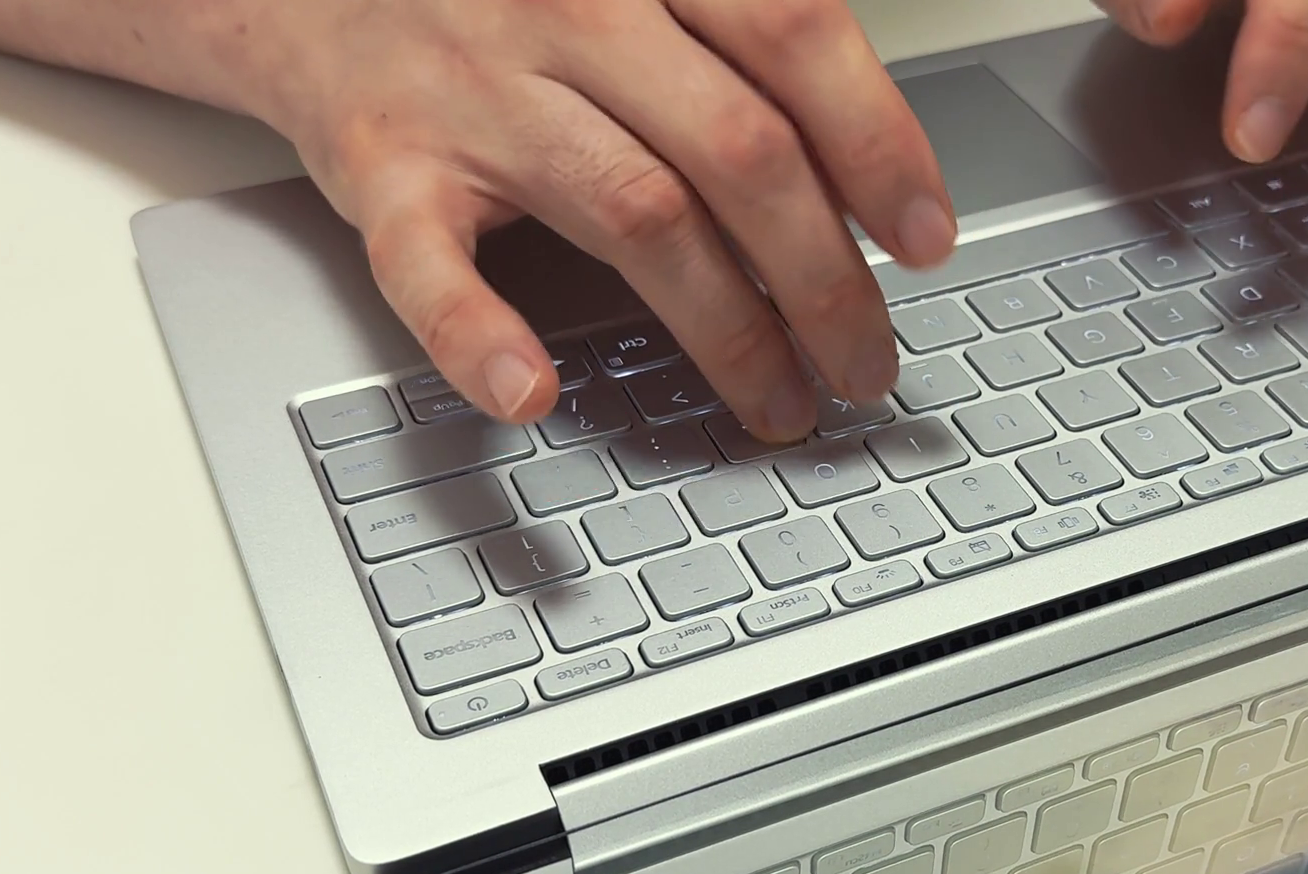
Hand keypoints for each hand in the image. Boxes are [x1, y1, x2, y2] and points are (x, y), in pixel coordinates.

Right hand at [235, 0, 955, 437]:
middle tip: (866, 361)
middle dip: (825, 276)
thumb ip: (735, 50)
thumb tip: (865, 175)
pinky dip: (478, 334)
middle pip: (737, 147)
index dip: (878, 144)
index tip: (926, 237)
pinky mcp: (381, 163)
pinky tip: (531, 391)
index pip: (795, 35)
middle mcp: (567, 8)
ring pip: (635, 214)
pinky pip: (429, 260)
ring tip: (780, 400)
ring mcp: (471, 87)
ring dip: (727, 331)